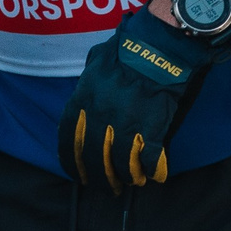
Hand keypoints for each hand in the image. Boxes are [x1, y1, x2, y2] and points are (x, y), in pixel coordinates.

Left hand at [56, 4, 230, 190]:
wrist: (161, 44)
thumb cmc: (128, 49)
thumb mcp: (96, 60)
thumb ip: (86, 82)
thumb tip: (83, 97)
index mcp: (84, 98)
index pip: (69, 138)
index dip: (71, 161)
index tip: (77, 174)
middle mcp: (101, 114)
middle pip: (93, 158)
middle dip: (98, 178)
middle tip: (106, 187)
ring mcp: (127, 122)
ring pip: (121, 164)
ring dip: (125, 177)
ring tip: (130, 181)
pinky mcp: (153, 126)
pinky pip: (149, 159)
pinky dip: (151, 170)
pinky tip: (153, 174)